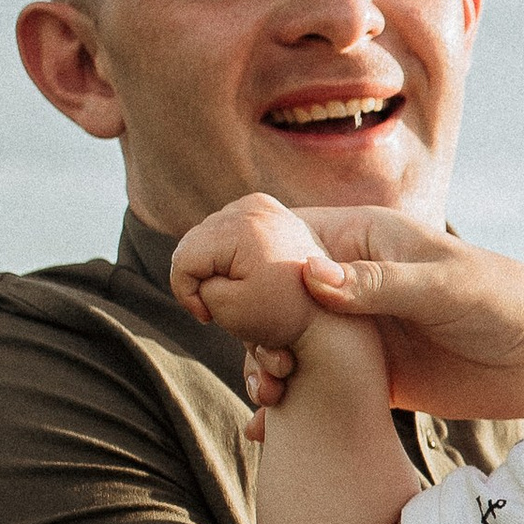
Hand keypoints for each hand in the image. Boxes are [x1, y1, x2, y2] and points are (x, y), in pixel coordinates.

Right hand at [171, 194, 329, 353]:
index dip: (187, 294)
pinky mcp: (269, 210)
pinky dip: (232, 257)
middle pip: (196, 244)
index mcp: (242, 226)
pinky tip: (246, 278)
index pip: (185, 257)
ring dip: (217, 268)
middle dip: (202, 279)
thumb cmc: (289, 314)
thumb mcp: (234, 309)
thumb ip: (200, 288)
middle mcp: (252, 206)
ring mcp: (262, 204)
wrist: (338, 303)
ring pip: (211, 239)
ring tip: (236, 294)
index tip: (208, 318)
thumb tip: (197, 274)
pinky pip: (231, 233)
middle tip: (219, 308)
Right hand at [216, 210, 523, 423]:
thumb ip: (380, 286)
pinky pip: (309, 385)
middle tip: (264, 363)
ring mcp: (353, 331)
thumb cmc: (509, 304)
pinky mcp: (365, 376)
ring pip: (280, 342)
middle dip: (245, 326)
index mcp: (361, 240)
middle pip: (265, 294)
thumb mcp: (446, 288)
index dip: (235, 257)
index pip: (277, 234)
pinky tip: (268, 430)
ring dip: (262, 366)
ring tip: (271, 397)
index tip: (214, 295)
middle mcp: (348, 281)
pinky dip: (284, 404)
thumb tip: (309, 277)